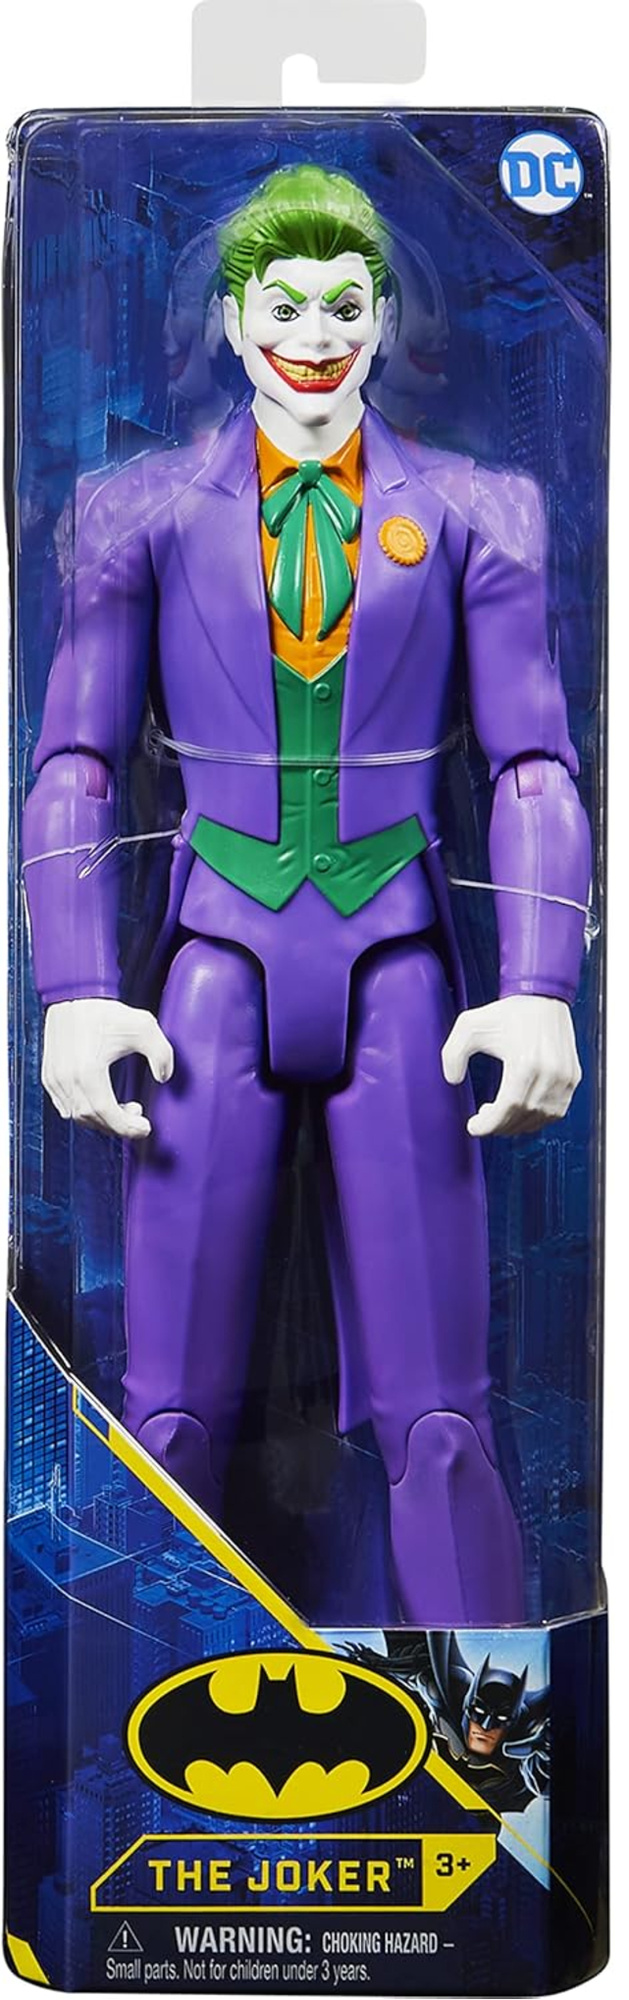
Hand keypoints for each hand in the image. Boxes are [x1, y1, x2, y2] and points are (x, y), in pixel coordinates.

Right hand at [42, 999, 173, 1139]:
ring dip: (101, 1119)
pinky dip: (84, 1111)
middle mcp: (67, 1080)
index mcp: (88, 1072)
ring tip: (122, 1109)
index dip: (128, 1127)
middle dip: (118, 1125)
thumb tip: (164, 1078)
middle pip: (92, 1119)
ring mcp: (54, 1079)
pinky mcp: (49, 1076)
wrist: (73, 995)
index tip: (145, 1128)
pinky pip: (65, 1106)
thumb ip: (162, 1054)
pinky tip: (100, 1101)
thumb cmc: (105, 1011)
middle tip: (137, 1118)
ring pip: (77, 1116)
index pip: (107, 1115)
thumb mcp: (144, 1026)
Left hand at [441, 995, 581, 1138]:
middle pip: (523, 1117)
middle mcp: (550, 1073)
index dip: (488, 1125)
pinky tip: (522, 1109)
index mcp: (526, 1063)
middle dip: (500, 1125)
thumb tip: (452, 1080)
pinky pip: (557, 1111)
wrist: (542, 996)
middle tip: (484, 1120)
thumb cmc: (508, 1012)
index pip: (507, 1109)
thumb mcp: (469, 1026)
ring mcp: (564, 1077)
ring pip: (541, 1118)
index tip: (473, 1127)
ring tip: (502, 1113)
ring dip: (518, 1124)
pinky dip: (538, 1118)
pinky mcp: (572, 1077)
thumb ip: (452, 1053)